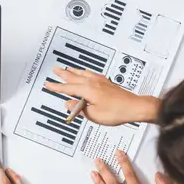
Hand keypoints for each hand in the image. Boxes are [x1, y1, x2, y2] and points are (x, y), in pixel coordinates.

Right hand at [42, 67, 159, 125]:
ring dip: (73, 71)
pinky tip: (85, 73)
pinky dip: (84, 72)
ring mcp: (101, 81)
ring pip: (83, 74)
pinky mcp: (107, 83)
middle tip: (55, 70)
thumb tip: (69, 104)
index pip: (67, 88)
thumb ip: (79, 109)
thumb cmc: (117, 111)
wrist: (134, 107)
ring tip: (67, 69)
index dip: (57, 86)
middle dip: (63, 74)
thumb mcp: (93, 115)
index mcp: (88, 90)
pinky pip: (91, 74)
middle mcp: (93, 83)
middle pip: (74, 77)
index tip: (48, 84)